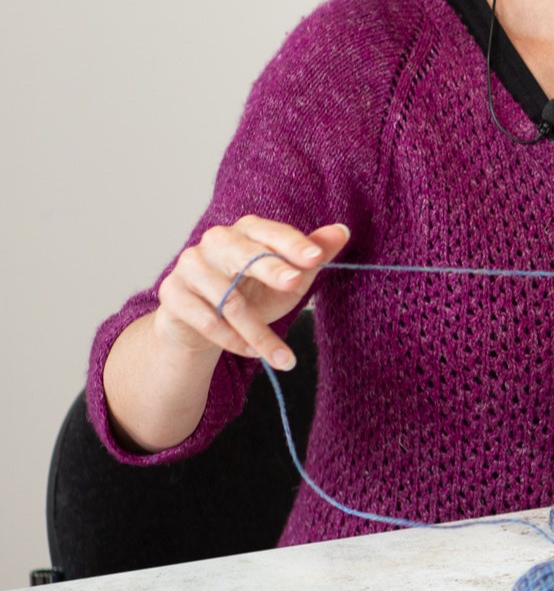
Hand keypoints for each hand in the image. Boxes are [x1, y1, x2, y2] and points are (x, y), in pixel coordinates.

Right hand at [154, 216, 350, 370]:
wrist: (202, 324)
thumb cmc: (251, 294)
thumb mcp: (287, 278)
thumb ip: (313, 255)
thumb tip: (342, 231)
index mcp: (246, 231)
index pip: (271, 233)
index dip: (293, 245)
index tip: (316, 258)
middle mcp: (215, 242)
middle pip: (244, 255)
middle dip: (271, 269)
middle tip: (295, 283)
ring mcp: (190, 266)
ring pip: (229, 300)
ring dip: (259, 333)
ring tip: (284, 359)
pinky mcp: (173, 293)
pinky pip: (206, 320)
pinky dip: (232, 340)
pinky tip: (253, 353)